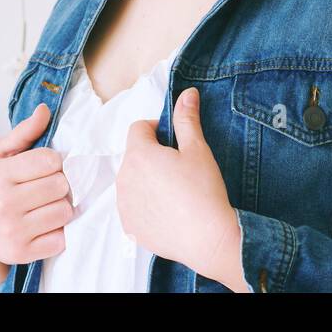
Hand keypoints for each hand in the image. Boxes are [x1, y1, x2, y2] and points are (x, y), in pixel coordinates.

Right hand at [0, 103, 74, 290]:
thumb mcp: (0, 156)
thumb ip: (24, 132)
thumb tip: (44, 110)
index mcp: (0, 175)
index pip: (50, 160)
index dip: (55, 162)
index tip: (46, 167)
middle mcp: (5, 203)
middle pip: (61, 185)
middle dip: (60, 184)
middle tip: (48, 188)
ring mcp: (13, 230)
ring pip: (64, 211)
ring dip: (61, 207)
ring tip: (46, 206)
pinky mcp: (22, 253)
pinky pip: (60, 239)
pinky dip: (58, 233)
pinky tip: (44, 226)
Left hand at [116, 86, 247, 291]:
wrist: (208, 238)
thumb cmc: (204, 190)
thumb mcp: (198, 149)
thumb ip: (186, 119)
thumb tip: (186, 94)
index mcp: (138, 155)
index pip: (138, 128)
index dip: (156, 130)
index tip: (175, 142)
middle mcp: (123, 178)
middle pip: (133, 155)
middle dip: (152, 155)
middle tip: (179, 168)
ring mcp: (124, 205)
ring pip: (131, 181)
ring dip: (146, 179)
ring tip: (174, 191)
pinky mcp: (129, 227)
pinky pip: (132, 206)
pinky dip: (145, 204)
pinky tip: (167, 210)